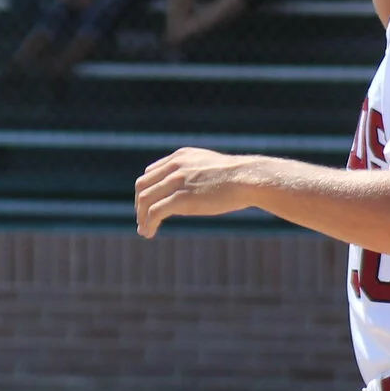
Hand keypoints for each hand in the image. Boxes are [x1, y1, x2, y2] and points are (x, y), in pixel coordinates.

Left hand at [135, 147, 259, 237]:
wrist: (250, 179)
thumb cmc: (239, 177)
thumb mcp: (210, 166)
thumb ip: (194, 173)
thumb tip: (189, 191)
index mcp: (180, 157)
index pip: (151, 173)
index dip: (146, 190)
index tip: (147, 204)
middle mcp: (174, 167)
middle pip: (143, 186)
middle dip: (139, 204)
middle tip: (142, 219)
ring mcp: (177, 182)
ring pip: (146, 200)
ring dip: (142, 217)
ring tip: (144, 230)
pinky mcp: (182, 199)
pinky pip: (155, 212)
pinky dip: (148, 223)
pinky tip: (149, 233)